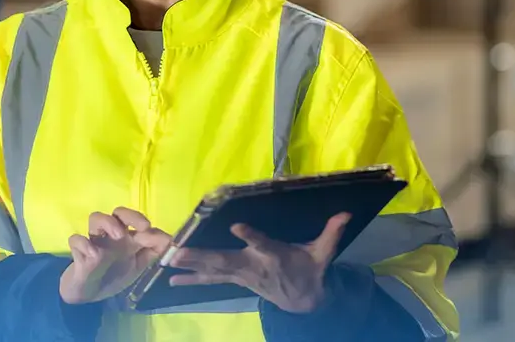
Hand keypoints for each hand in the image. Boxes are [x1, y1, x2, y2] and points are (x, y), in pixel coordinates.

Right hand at [59, 207, 171, 304]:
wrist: (90, 294)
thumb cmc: (115, 274)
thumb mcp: (138, 265)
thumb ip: (153, 252)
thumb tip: (171, 240)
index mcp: (127, 237)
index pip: (137, 221)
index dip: (149, 226)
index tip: (160, 237)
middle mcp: (111, 235)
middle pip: (118, 212)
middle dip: (131, 215)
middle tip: (143, 227)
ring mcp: (94, 241)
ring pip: (95, 217)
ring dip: (108, 223)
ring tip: (118, 236)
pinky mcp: (78, 253)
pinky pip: (76, 240)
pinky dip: (84, 244)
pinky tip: (94, 256)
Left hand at [168, 212, 351, 313]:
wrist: (302, 302)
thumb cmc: (310, 271)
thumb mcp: (323, 254)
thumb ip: (332, 233)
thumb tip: (346, 212)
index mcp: (275, 256)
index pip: (263, 244)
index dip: (251, 237)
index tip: (237, 227)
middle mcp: (254, 266)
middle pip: (225, 261)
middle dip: (201, 257)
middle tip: (178, 252)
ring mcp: (242, 275)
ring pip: (213, 270)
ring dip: (190, 266)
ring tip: (168, 261)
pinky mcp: (235, 280)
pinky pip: (210, 280)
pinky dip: (191, 279)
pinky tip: (170, 278)